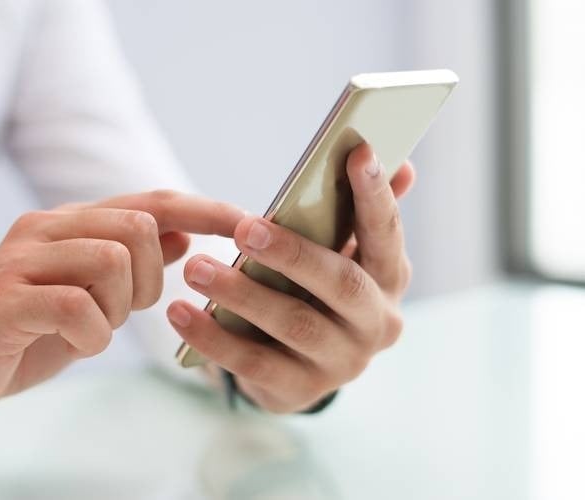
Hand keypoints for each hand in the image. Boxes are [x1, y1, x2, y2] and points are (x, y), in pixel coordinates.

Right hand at [0, 190, 242, 429]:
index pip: (152, 201)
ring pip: (113, 259)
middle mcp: (48, 228)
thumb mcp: (88, 295)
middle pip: (140, 226)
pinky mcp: (5, 298)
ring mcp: (23, 258)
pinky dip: (90, 336)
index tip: (250, 222)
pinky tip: (72, 345)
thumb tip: (182, 233)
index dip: (205, 208)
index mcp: (72, 224)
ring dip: (117, 308)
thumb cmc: (22, 333)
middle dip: (149, 280)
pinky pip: (79, 307)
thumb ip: (131, 261)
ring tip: (89, 327)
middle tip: (120, 310)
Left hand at [167, 144, 414, 412]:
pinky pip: (253, 364)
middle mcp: (376, 323)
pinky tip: (180, 313)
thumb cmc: (316, 291)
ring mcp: (342, 363)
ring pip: (294, 324)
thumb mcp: (340, 255)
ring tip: (196, 268)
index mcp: (389, 280)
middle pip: (341, 284)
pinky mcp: (300, 390)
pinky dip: (214, 338)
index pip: (386, 234)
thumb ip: (361, 215)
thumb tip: (404, 164)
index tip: (358, 152)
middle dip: (293, 254)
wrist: (301, 366)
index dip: (375, 195)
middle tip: (244, 228)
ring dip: (242, 294)